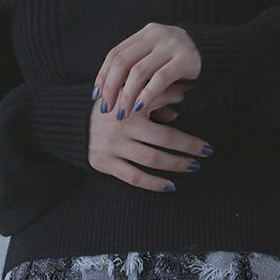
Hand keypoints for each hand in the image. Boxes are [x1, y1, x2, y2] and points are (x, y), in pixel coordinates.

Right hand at [87, 80, 211, 191]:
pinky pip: (134, 177)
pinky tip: (171, 186)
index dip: (185, 126)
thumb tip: (184, 97)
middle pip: (162, 140)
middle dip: (187, 147)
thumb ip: (156, 95)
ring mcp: (114, 147)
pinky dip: (154, 183)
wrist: (73, 123)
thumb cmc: (110, 106)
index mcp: (130, 106)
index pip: (165, 116)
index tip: (204, 136)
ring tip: (192, 167)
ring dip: (175, 165)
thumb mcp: (130, 93)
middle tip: (206, 152)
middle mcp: (122, 127)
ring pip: (151, 160)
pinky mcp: (106, 164)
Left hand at [93, 23, 201, 122]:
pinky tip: (140, 108)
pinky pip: (160, 78)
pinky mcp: (188, 58)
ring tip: (122, 114)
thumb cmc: (187, 64)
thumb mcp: (161, 58)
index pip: (116, 53)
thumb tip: (108, 91)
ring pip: (138, 71)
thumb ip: (140, 65)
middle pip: (123, 61)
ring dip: (126, 95)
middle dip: (111, 87)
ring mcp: (173, 44)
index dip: (103, 75)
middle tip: (106, 109)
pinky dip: (146, 94)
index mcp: (148, 32)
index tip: (96, 96)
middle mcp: (159, 33)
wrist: (226, 55)